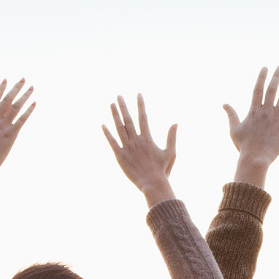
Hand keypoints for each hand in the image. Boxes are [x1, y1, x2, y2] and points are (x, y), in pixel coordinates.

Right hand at [0, 79, 34, 197]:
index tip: (6, 79)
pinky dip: (29, 110)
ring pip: (15, 107)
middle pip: (6, 100)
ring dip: (24, 96)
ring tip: (32, 87)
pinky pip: (22, 119)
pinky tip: (34, 103)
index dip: (0, 89)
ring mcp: (3, 127)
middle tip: (23, 79)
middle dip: (15, 88)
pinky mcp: (12, 134)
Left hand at [103, 94, 177, 208]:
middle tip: (119, 96)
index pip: (143, 117)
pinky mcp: (120, 156)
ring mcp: (127, 148)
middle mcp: (136, 141)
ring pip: (119, 128)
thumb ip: (171, 137)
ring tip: (112, 104)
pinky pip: (112, 142)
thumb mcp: (171, 153)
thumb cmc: (163, 170)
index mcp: (147, 138)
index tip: (138, 94)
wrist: (152, 184)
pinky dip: (107, 133)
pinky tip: (103, 125)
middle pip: (128, 120)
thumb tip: (175, 123)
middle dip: (123, 106)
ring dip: (115, 115)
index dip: (140, 105)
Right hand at [225, 66, 278, 188]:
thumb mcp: (234, 129)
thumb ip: (231, 115)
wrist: (255, 159)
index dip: (262, 77)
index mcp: (253, 111)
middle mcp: (265, 111)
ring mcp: (276, 118)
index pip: (258, 89)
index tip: (266, 67)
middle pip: (272, 89)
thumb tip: (224, 104)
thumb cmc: (244, 146)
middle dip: (277, 76)